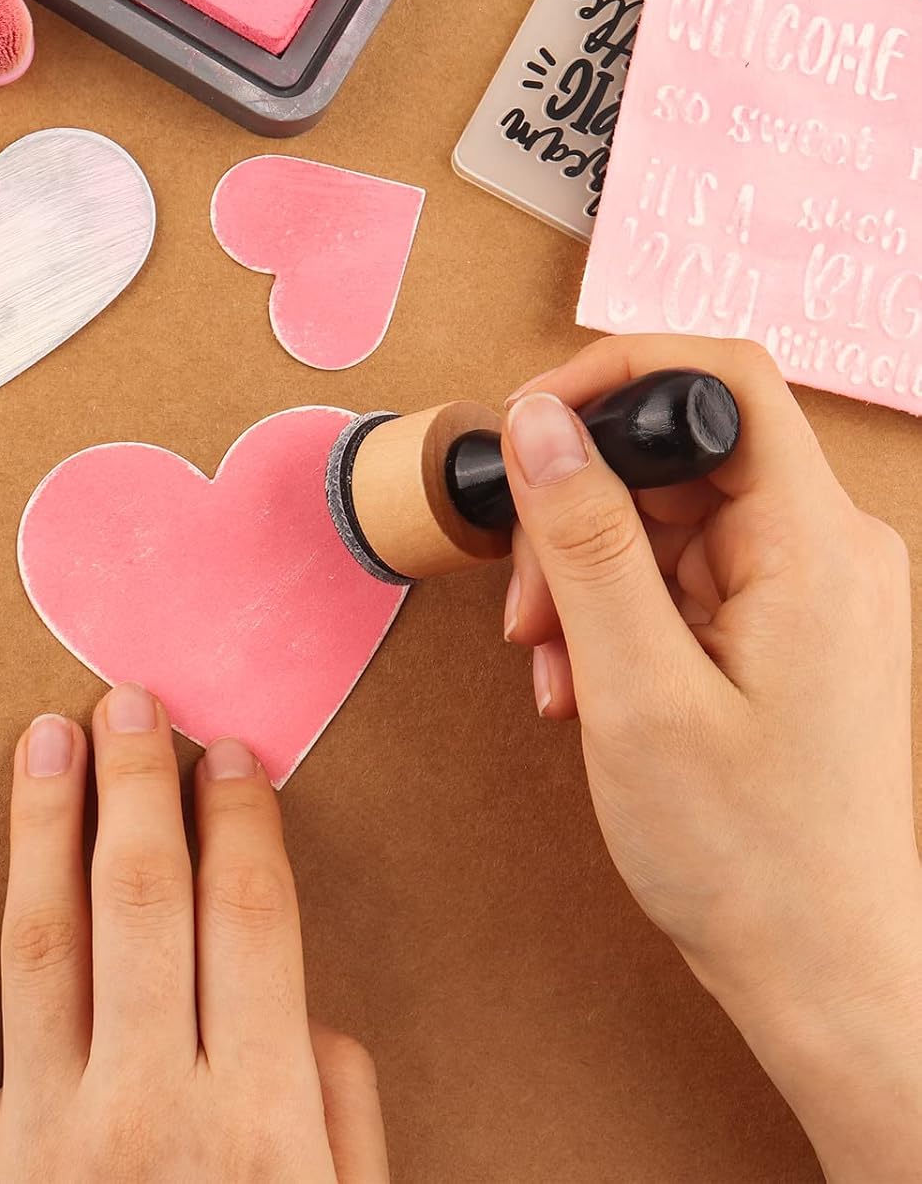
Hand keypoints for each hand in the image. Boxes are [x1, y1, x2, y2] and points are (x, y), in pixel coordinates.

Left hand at [0, 685, 386, 1181]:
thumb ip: (347, 1128)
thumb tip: (318, 1017)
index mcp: (261, 1123)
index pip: (253, 922)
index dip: (243, 823)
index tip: (228, 754)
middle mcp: (149, 1112)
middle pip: (147, 903)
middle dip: (139, 788)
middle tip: (128, 701)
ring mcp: (39, 1147)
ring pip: (40, 946)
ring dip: (41, 829)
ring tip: (43, 739)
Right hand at [500, 334, 920, 1180]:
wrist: (823, 974)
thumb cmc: (750, 856)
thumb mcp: (636, 689)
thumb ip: (584, 542)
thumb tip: (540, 420)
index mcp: (813, 545)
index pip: (720, 380)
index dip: (615, 379)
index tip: (532, 426)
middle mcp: (823, 551)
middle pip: (675, 456)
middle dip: (577, 510)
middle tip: (529, 600)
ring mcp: (804, 592)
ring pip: (664, 520)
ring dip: (585, 577)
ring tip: (555, 662)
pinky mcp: (781, 629)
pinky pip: (679, 579)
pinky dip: (617, 616)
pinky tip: (586, 683)